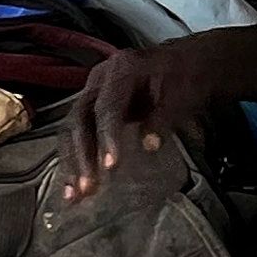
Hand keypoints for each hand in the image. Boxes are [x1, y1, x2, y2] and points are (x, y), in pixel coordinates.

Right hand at [68, 45, 226, 195]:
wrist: (185, 62)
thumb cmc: (184, 77)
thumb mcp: (181, 95)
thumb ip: (162, 118)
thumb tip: (149, 145)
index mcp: (122, 70)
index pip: (107, 107)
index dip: (107, 137)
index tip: (110, 165)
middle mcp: (100, 79)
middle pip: (80, 119)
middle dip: (81, 156)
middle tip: (86, 187)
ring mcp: (93, 92)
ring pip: (72, 129)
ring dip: (71, 162)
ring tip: (72, 194)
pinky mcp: (92, 108)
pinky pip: (77, 134)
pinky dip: (74, 159)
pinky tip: (74, 185)